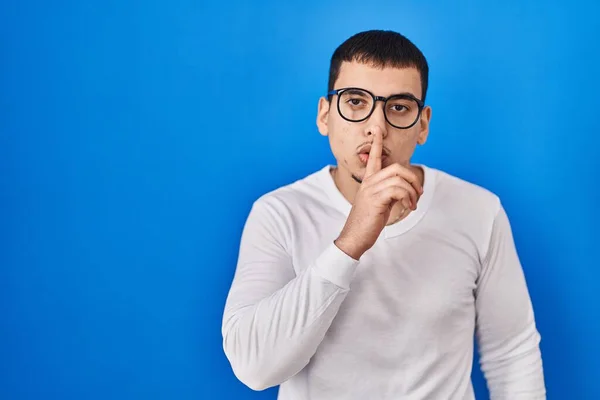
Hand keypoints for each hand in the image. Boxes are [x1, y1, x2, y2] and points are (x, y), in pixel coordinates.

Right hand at [334, 132, 422, 259]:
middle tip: (418, 193)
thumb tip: (406, 189)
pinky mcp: (376, 199)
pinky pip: (398, 190)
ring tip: (412, 205)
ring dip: (412, 193)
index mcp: (368, 181)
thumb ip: (389, 192)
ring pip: (400, 180)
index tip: (377, 129)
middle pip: (397, 168)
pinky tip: (408, 207)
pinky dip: (408, 199)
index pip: (373, 157)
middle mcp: (368, 182)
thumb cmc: (368, 222)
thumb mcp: (379, 203)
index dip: (377, 143)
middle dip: (413, 179)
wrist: (355, 237)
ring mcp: (371, 190)